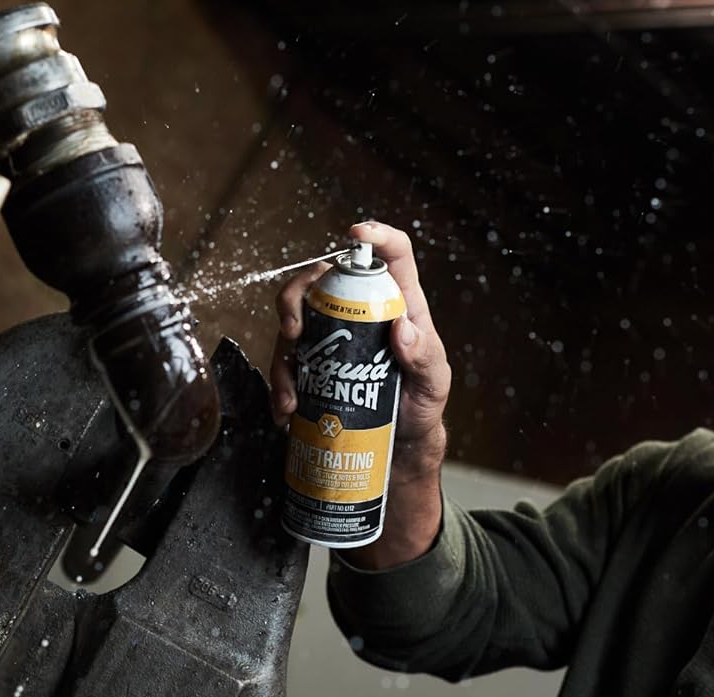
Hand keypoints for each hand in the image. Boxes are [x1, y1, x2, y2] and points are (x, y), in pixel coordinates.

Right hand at [271, 221, 451, 475]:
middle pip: (319, 280)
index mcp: (396, 303)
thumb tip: (401, 327)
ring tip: (290, 396)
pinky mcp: (313, 366)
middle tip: (292, 329)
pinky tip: (285, 412)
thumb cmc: (421, 405)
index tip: (356, 233)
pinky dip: (280, 386)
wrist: (400, 445)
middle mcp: (357, 312)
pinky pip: (286, 363)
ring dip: (282, 354)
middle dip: (295, 295)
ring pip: (293, 321)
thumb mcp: (433, 382)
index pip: (390, 256)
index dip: (376, 236)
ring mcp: (331, 337)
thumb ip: (424, 356)